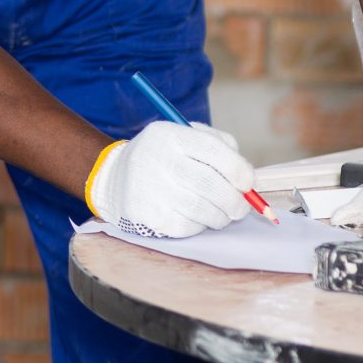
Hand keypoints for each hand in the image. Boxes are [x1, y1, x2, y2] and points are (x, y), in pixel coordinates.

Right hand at [86, 121, 253, 237]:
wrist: (114, 177)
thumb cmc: (164, 157)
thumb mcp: (185, 136)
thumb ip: (220, 146)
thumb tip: (247, 176)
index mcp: (169, 135)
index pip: (213, 150)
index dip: (238, 170)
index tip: (248, 183)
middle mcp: (155, 159)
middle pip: (209, 183)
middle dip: (234, 200)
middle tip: (241, 207)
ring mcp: (147, 189)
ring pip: (200, 209)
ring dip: (220, 216)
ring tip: (222, 215)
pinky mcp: (144, 215)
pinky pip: (185, 226)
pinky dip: (200, 226)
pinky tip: (199, 219)